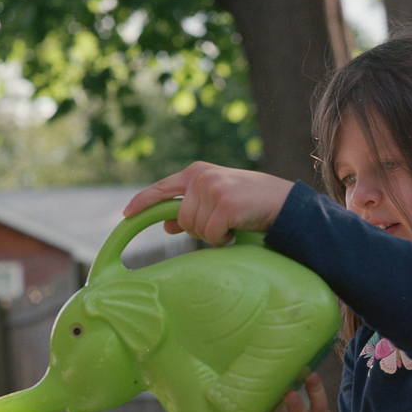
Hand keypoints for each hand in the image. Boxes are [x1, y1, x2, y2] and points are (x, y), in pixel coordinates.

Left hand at [123, 161, 293, 245]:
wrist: (285, 203)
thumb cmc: (250, 203)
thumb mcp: (217, 200)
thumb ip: (192, 208)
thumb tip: (167, 226)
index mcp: (197, 172)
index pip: (162, 188)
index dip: (143, 202)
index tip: (127, 214)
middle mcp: (201, 177)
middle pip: (181, 220)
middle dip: (199, 229)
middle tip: (223, 222)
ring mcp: (212, 189)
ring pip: (195, 230)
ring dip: (213, 234)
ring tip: (233, 222)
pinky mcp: (224, 204)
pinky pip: (211, 236)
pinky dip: (223, 239)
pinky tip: (238, 227)